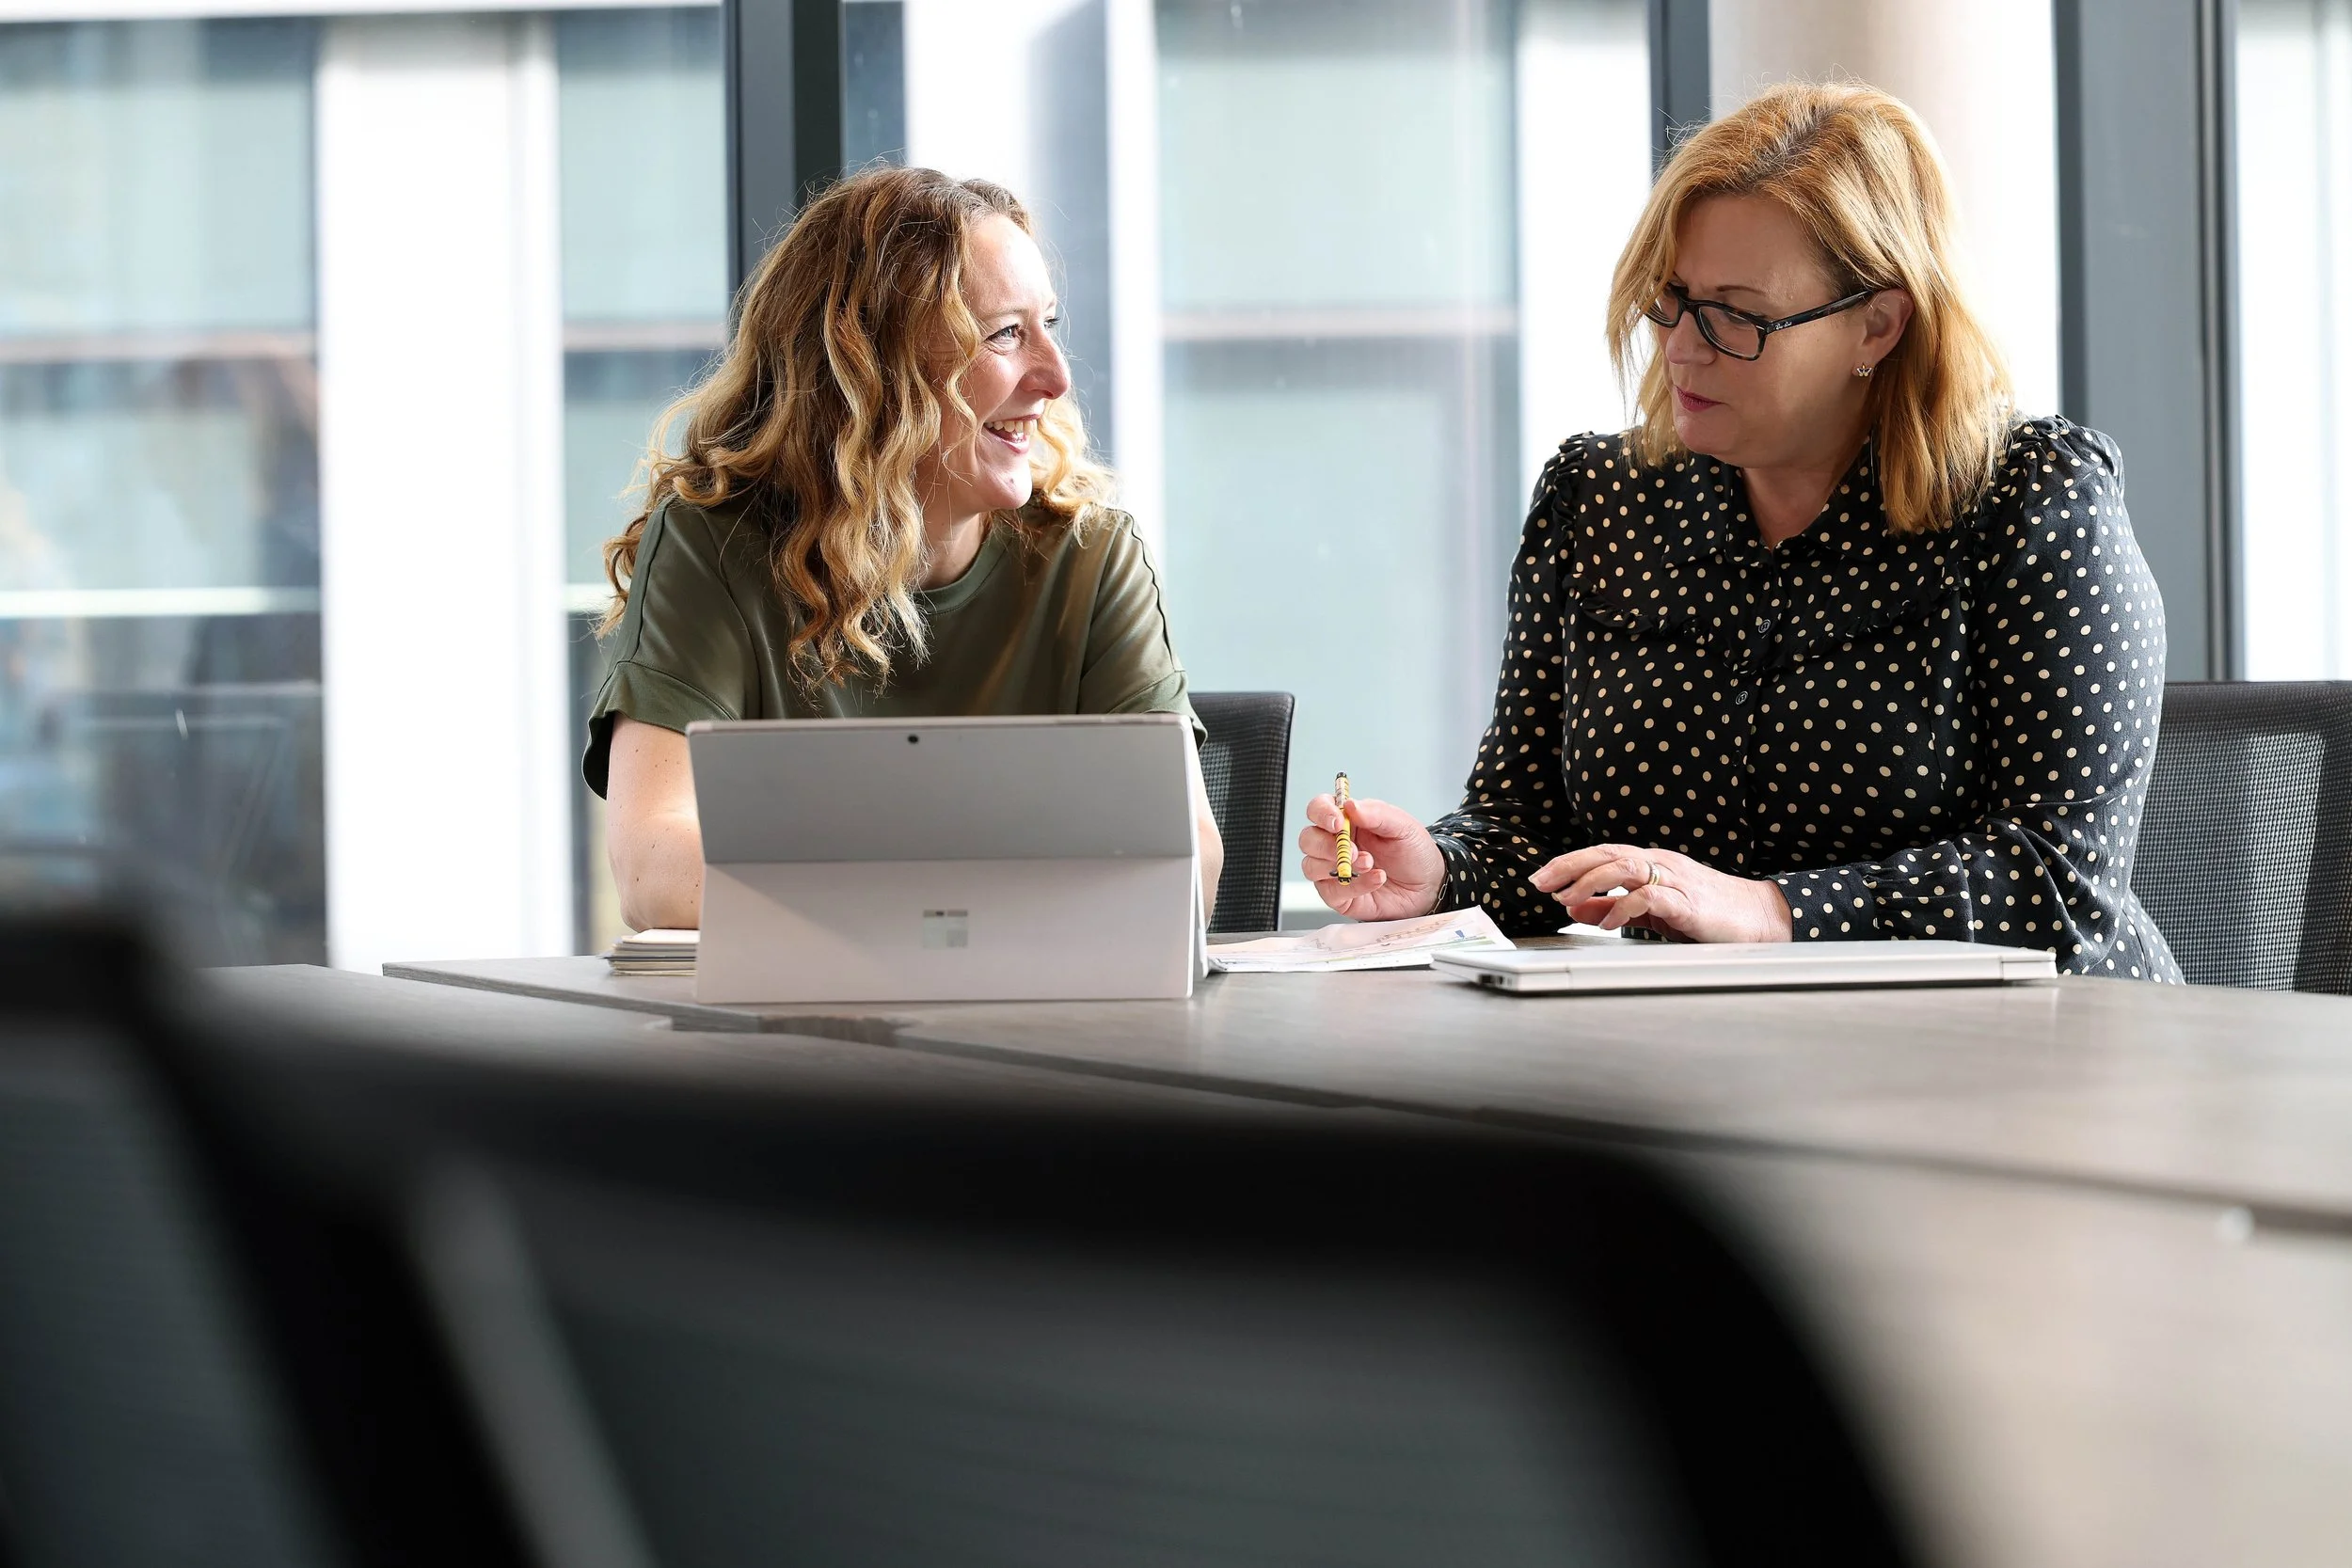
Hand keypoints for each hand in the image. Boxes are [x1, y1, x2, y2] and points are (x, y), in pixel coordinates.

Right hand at [1298, 794, 1446, 920]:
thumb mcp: (1403, 826)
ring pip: (1310, 866)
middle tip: (1354, 850)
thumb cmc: (1414, 852)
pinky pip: (1331, 891)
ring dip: (1338, 865)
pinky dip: (1355, 885)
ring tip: (1369, 864)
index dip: (1321, 813)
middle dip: (1326, 845)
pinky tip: (1376, 879)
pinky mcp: (1340, 896)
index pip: (1318, 809)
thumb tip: (1350, 804)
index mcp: (1348, 821)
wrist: (1429, 885)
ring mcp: (1334, 870)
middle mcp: (1336, 844)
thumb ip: (1376, 813)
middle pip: (1307, 839)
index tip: (1338, 823)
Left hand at [1531, 844, 1793, 943]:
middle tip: (1540, 882)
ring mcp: (1675, 880)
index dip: (1569, 863)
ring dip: (1591, 882)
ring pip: (1625, 867)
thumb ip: (1613, 908)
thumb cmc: (1706, 912)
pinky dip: (1624, 907)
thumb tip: (1575, 908)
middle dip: (1569, 866)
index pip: (1602, 854)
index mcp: (1650, 863)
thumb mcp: (1650, 910)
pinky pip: (1651, 897)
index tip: (1541, 878)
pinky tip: (1609, 921)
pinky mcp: (1688, 903)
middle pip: (1607, 854)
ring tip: (1566, 899)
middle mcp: (1660, 864)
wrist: (1758, 918)